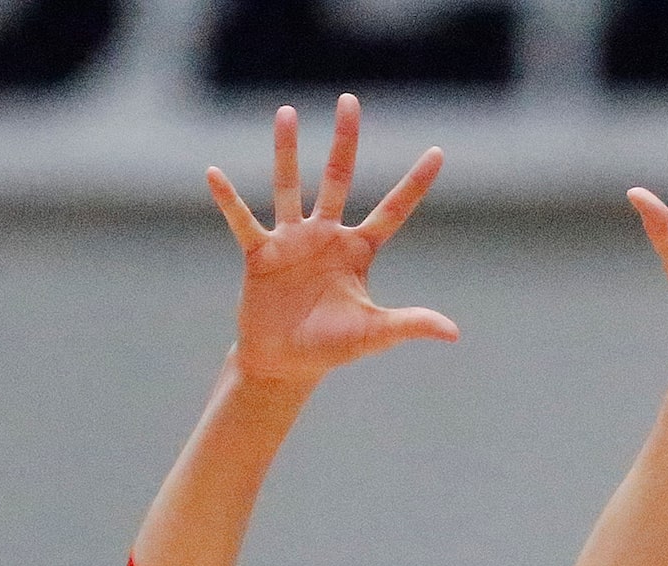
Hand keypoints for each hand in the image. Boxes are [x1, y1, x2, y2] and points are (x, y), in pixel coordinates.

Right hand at [206, 95, 457, 386]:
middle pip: (338, 179)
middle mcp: (326, 236)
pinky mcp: (260, 253)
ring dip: (287, 151)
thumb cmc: (330, 347)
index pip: (393, 211)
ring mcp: (292, 241)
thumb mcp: (373, 334)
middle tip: (349, 101)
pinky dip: (228, 199)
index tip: (438, 152)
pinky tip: (214, 174)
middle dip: (345, 142)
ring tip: (287, 113)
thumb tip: (453, 332)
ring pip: (290, 186)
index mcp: (358, 251)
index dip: (415, 184)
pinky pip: (243, 220)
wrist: (284, 363)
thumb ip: (409, 324)